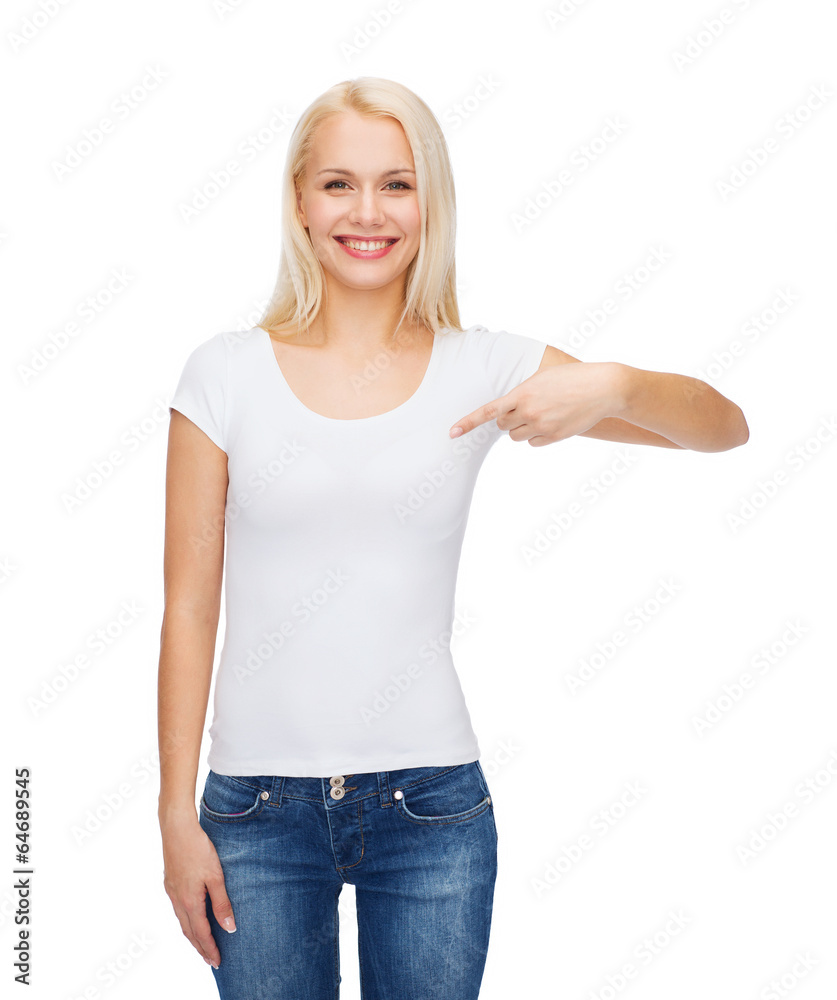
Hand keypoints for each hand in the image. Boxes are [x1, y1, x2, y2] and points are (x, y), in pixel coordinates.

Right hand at [160, 813, 235, 968]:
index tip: (218, 962)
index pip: (201, 933)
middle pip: (189, 932)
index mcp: (190, 901)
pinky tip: (191, 917)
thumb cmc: (198, 849)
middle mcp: (177, 900)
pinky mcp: (170, 882)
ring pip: (182, 921)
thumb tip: (230, 928)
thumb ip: (222, 903)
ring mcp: (171, 891)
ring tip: (202, 944)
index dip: (210, 949)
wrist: (177, 828)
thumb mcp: (216, 876)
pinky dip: (186, 921)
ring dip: (192, 935)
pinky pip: (177, 910)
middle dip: (200, 947)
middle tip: (211, 960)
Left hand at [449, 361, 623, 446]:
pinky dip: (537, 436)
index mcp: (523, 393)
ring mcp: (542, 426)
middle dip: (509, 419)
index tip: (452, 433)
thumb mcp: (542, 378)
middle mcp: (529, 411)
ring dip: (522, 428)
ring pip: (516, 436)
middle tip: (525, 409)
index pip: (488, 411)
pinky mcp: (554, 437)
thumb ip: (522, 393)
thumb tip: (508, 411)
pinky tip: (552, 423)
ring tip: (542, 414)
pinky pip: (533, 443)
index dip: (468, 423)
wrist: (603, 387)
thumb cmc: (572, 378)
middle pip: (502, 425)